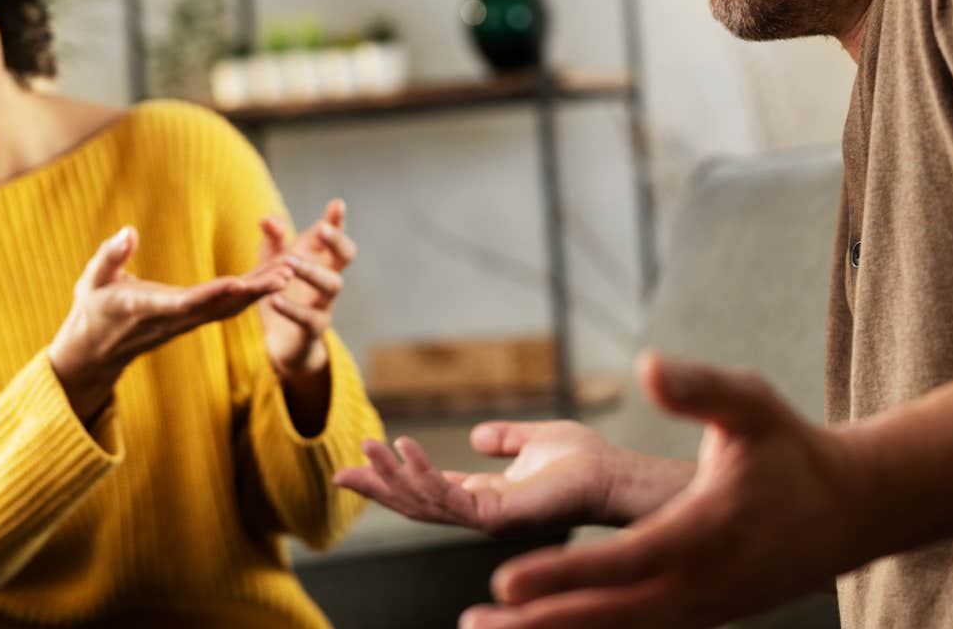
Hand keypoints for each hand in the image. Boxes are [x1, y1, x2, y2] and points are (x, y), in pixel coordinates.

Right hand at [49, 226, 288, 422]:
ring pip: (229, 308)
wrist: (95, 351)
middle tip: (284, 273)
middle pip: (219, 307)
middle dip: (253, 291)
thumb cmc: (91, 310)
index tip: (237, 283)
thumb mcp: (91, 281)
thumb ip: (111, 257)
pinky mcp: (193, 320)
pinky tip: (274, 278)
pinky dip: (251, 294)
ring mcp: (185, 323)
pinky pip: (227, 308)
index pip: (183, 303)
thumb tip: (129, 231)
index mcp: (145, 308)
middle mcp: (172, 319)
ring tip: (289, 270)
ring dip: (260, 292)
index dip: (211, 294)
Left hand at [260, 199, 355, 376]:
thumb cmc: (284, 292)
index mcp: (321, 258)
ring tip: (290, 262)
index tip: (337, 204)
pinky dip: (292, 308)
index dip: (337, 221)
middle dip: (337, 241)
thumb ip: (272, 240)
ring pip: (332, 285)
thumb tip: (267, 219)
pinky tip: (275, 299)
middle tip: (322, 229)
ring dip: (312, 271)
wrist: (283, 340)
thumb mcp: (274, 263)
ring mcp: (325, 304)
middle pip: (345, 256)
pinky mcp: (314, 329)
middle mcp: (329, 278)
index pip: (334, 235)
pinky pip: (309, 318)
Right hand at [334, 420, 621, 536]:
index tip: (358, 462)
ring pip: (426, 505)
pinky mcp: (500, 516)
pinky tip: (406, 452)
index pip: (427, 491)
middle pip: (416, 504)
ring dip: (392, 480)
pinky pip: (451, 500)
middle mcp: (480, 512)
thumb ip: (503, 438)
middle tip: (340, 472)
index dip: (392, 478)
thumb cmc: (582, 460)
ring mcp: (488, 518)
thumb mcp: (532, 439)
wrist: (612, 474)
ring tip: (367, 450)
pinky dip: (425, 476)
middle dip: (378, 489)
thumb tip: (476, 435)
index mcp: (484, 495)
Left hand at [459, 352, 863, 628]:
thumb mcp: (751, 405)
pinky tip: (543, 628)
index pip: (621, 563)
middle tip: (475, 624)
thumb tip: (647, 364)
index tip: (505, 581)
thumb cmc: (794, 451)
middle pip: (608, 616)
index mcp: (702, 533)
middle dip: (539, 623)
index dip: (561, 575)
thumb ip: (698, 387)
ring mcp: (701, 609)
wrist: (849, 510)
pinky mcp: (701, 616)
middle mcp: (699, 585)